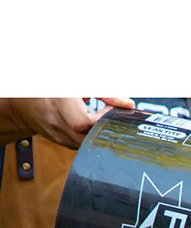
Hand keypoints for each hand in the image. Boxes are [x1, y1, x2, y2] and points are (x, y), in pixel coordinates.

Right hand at [4, 97, 134, 148]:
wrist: (26, 98)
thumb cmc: (55, 85)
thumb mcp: (77, 82)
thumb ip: (103, 92)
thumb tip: (128, 104)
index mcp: (58, 100)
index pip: (83, 121)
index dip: (101, 118)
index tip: (111, 109)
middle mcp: (55, 119)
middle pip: (86, 136)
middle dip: (102, 128)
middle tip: (110, 117)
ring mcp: (57, 133)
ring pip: (86, 144)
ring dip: (99, 134)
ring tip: (101, 120)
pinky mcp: (61, 141)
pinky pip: (82, 144)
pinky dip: (91, 137)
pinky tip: (93, 126)